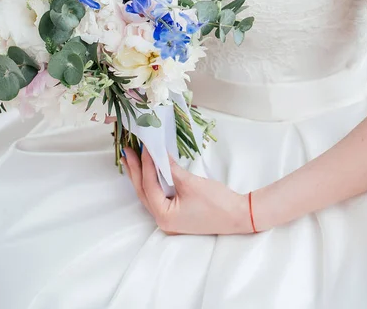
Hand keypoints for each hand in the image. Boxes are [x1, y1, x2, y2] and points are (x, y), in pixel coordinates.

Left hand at [121, 147, 253, 235]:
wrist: (239, 215)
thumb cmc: (216, 202)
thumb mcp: (190, 183)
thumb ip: (171, 169)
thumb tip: (158, 154)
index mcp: (164, 216)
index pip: (149, 185)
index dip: (145, 164)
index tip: (144, 146)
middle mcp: (162, 220)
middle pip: (144, 191)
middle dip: (135, 170)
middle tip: (127, 152)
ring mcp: (169, 219)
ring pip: (149, 194)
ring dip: (142, 175)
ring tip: (133, 159)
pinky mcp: (176, 214)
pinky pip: (159, 195)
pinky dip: (154, 182)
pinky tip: (151, 170)